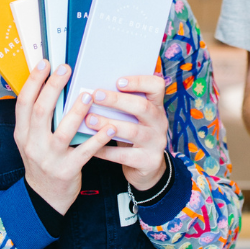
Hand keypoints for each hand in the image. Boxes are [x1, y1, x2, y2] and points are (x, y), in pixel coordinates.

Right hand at [14, 59, 113, 213]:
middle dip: (53, 87)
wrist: (44, 197)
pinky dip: (98, 138)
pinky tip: (110, 127)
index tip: (45, 63)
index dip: (34, 81)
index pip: (24, 102)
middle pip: (41, 111)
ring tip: (89, 95)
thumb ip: (38, 118)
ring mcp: (49, 158)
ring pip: (63, 131)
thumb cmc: (43, 160)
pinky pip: (85, 151)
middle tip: (66, 68)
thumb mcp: (32, 139)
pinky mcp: (67, 170)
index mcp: (22, 133)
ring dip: (77, 111)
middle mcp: (32, 144)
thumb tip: (51, 84)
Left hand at [86, 74, 169, 191]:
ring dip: (109, 124)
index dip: (139, 82)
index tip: (118, 81)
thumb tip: (94, 92)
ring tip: (90, 120)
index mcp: (156, 106)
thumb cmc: (133, 135)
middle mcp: (160, 122)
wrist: (147, 167)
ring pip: (133, 131)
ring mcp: (156, 142)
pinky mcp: (149, 161)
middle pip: (142, 107)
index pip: (156, 86)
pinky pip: (123, 155)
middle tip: (96, 95)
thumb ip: (122, 106)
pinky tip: (91, 147)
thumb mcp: (134, 118)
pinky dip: (105, 150)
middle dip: (117, 100)